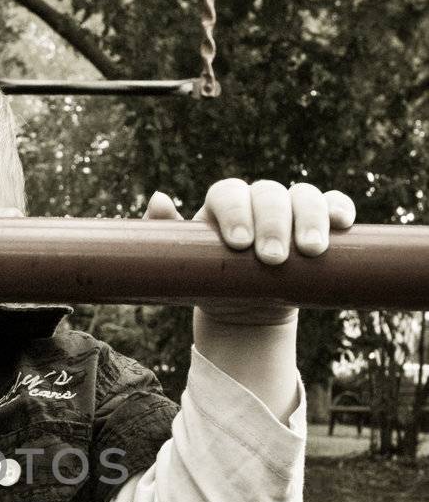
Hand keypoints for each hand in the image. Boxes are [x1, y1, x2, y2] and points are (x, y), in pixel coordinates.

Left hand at [144, 178, 356, 325]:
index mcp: (224, 205)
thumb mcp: (187, 267)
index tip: (238, 244)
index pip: (228, 193)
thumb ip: (166, 237)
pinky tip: (343, 225)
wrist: (244, 308)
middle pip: (269, 194)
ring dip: (310, 219)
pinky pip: (333, 205)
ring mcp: (291, 210)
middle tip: (272, 259)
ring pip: (304, 196)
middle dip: (273, 224)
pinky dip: (339, 210)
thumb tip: (158, 199)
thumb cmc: (212, 283)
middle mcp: (258, 201)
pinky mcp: (319, 224)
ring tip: (310, 251)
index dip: (234, 212)